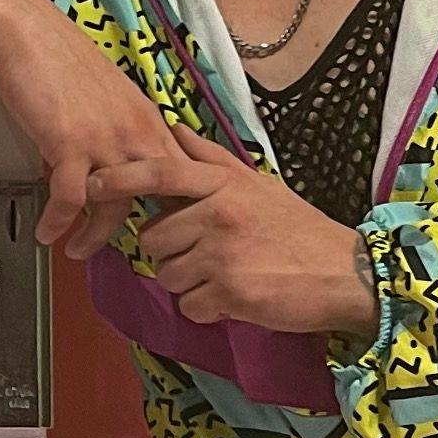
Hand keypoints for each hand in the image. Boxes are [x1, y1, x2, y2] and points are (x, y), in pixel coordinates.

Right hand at [0, 0, 201, 256]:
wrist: (24, 32)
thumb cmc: (60, 60)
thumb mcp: (109, 97)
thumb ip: (121, 131)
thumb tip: (120, 166)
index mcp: (148, 120)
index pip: (181, 174)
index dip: (178, 208)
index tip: (167, 231)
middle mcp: (135, 131)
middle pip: (157, 198)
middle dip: (149, 233)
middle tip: (132, 254)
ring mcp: (104, 139)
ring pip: (115, 206)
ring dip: (95, 237)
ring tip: (79, 251)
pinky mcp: (69, 143)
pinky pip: (69, 199)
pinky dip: (57, 222)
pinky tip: (46, 232)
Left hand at [129, 124, 379, 340]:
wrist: (347, 273)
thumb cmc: (297, 229)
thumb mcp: (257, 184)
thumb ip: (211, 160)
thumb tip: (174, 129)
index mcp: (225, 185)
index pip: (159, 173)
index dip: (119, 178)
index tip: (90, 184)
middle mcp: (220, 214)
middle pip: (154, 238)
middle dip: (170, 252)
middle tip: (206, 254)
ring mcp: (224, 254)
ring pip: (168, 275)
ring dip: (189, 283)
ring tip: (225, 274)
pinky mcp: (231, 292)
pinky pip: (190, 305)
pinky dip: (207, 308)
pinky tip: (235, 296)